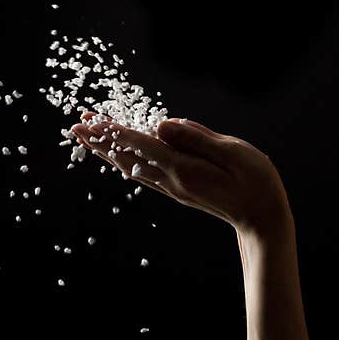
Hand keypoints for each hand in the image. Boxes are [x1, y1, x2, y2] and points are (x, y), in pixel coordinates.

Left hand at [70, 113, 290, 234]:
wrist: (263, 220)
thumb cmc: (257, 183)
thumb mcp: (233, 152)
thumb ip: (197, 137)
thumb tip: (161, 124)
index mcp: (183, 168)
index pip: (140, 144)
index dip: (113, 130)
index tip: (89, 120)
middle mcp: (172, 181)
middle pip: (128, 157)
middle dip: (101, 140)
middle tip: (76, 124)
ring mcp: (175, 189)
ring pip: (133, 167)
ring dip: (110, 151)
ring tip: (91, 137)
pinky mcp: (180, 191)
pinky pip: (145, 175)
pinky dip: (127, 162)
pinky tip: (121, 158)